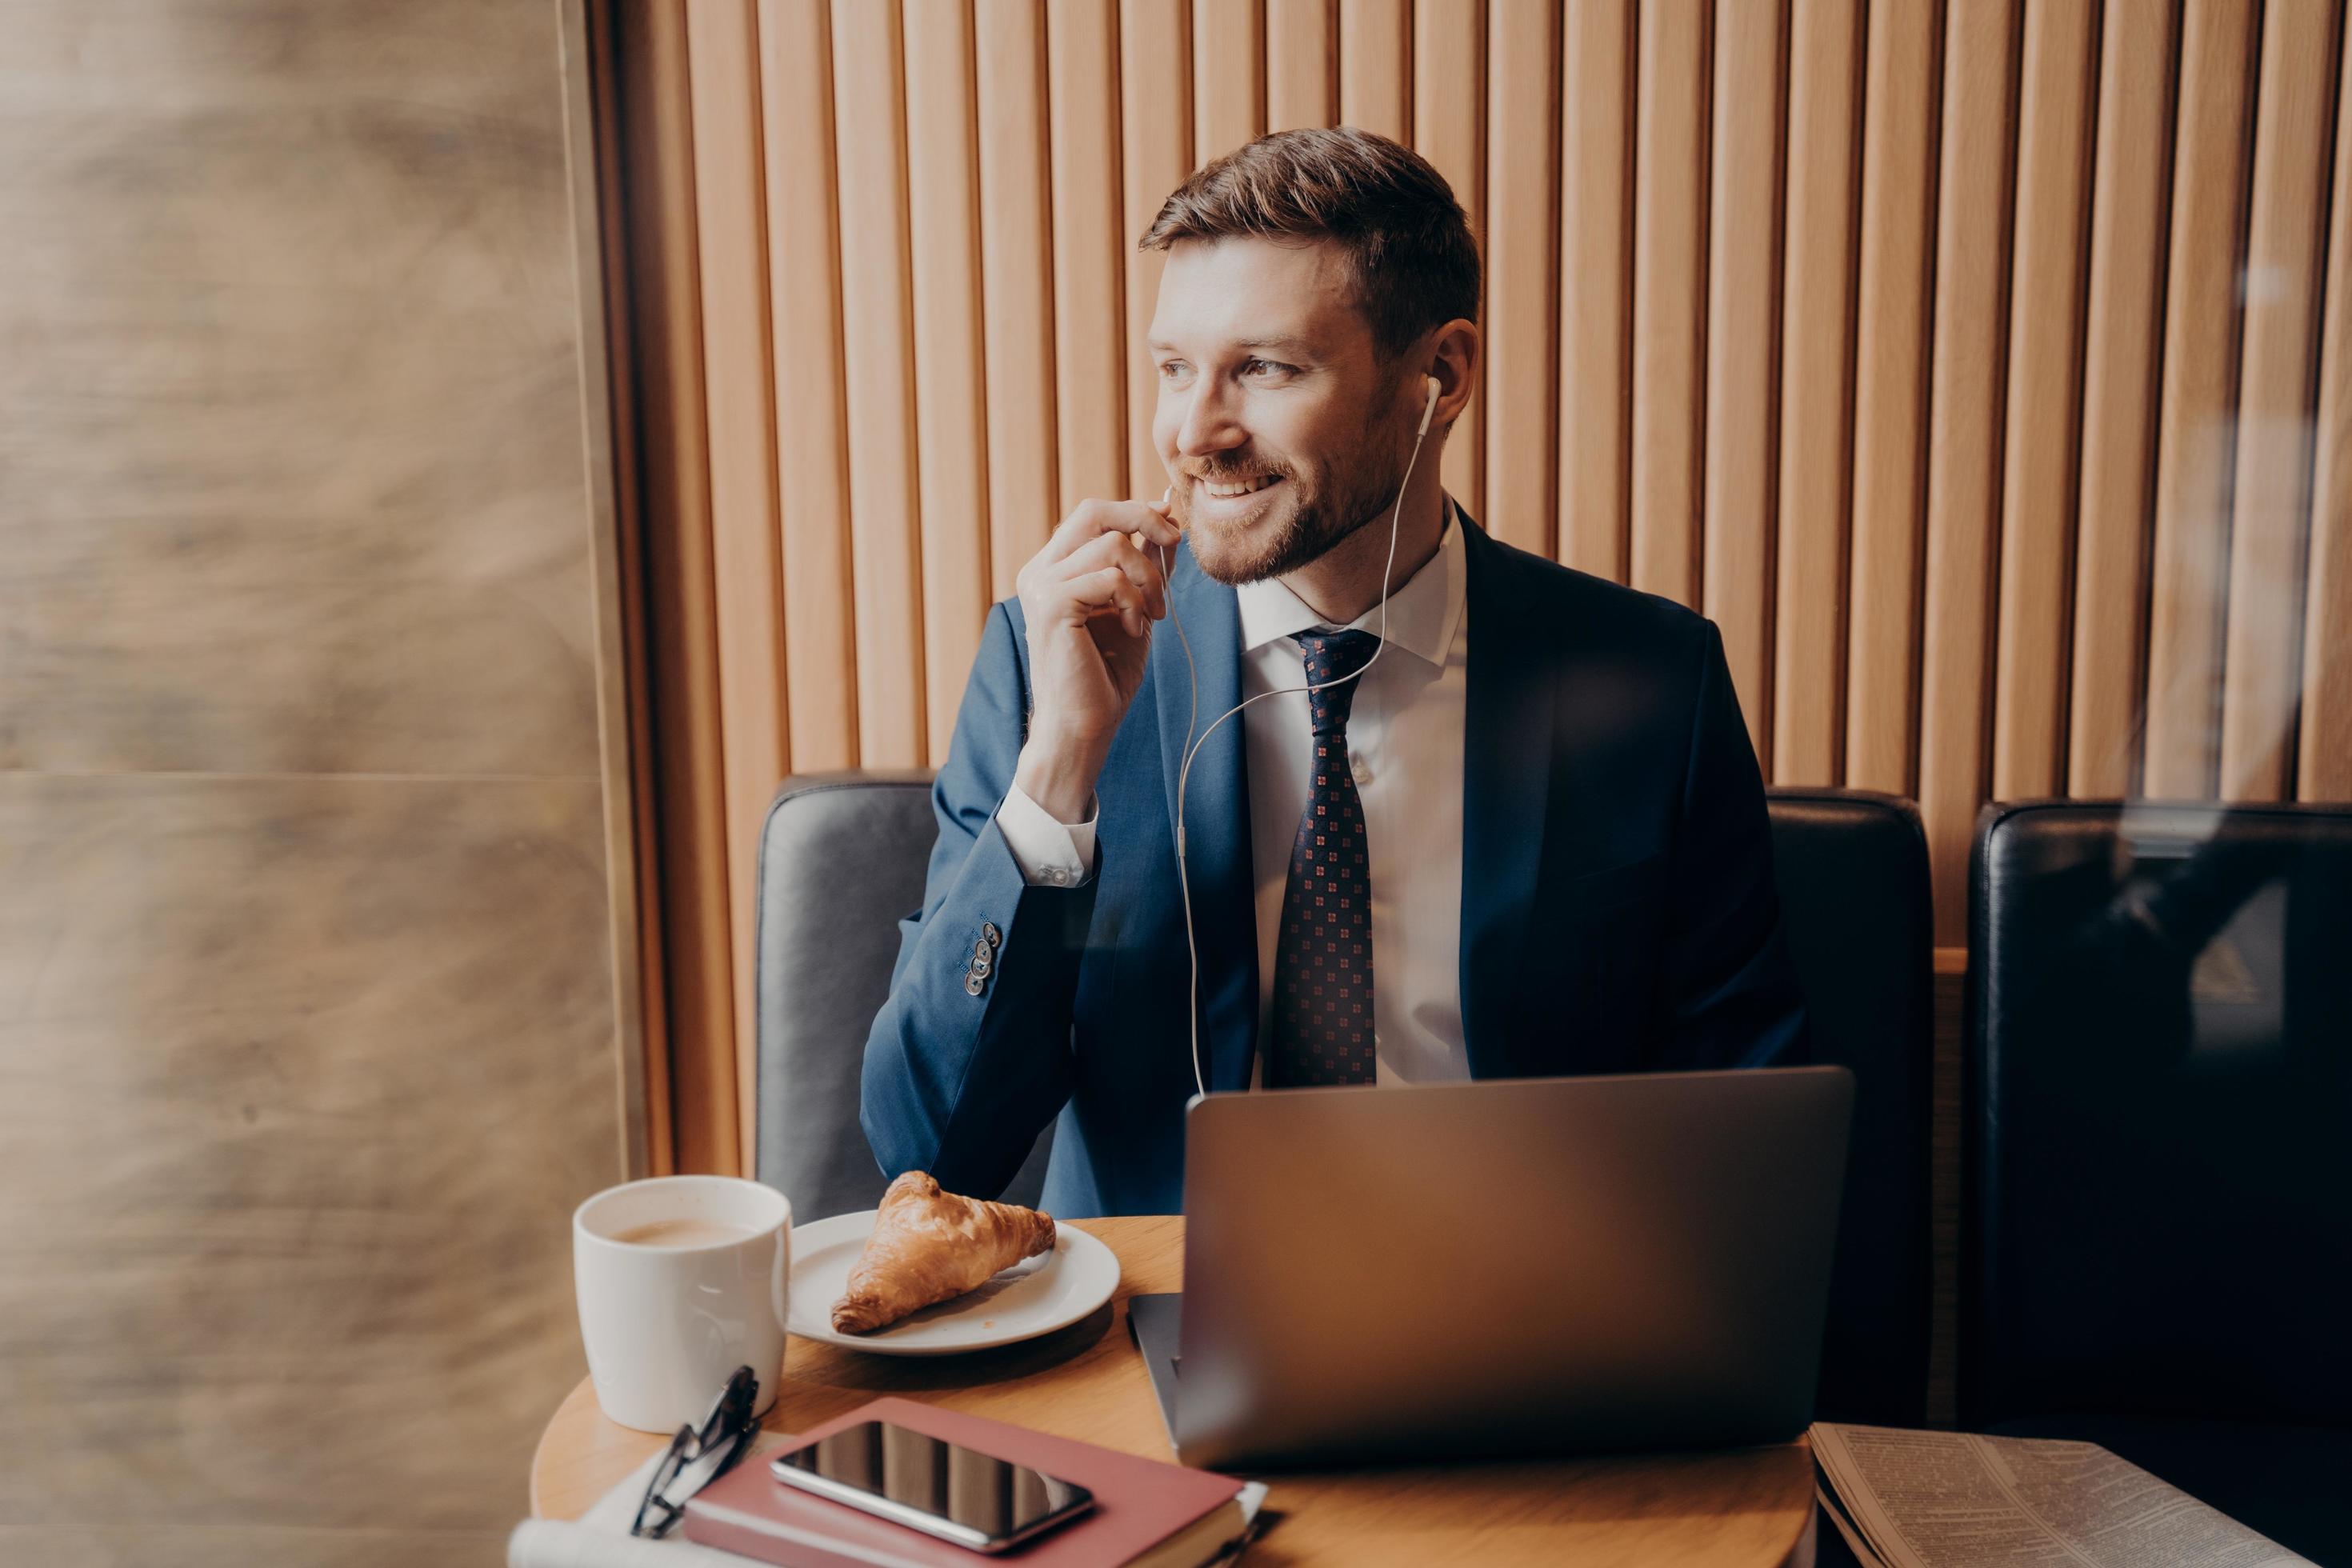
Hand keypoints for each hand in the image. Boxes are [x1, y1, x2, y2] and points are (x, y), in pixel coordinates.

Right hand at [1012, 496, 1181, 822]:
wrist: (1083, 726)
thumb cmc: (1105, 673)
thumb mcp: (1136, 605)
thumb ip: (1146, 560)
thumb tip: (1165, 509)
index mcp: (1054, 568)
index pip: (1094, 515)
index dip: (1137, 512)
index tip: (1172, 530)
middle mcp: (1040, 571)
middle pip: (1094, 511)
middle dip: (1143, 520)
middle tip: (1174, 544)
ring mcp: (1040, 585)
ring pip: (1111, 544)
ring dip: (1147, 579)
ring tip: (1152, 615)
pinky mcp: (1051, 604)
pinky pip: (1109, 577)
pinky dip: (1134, 601)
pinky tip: (1135, 630)